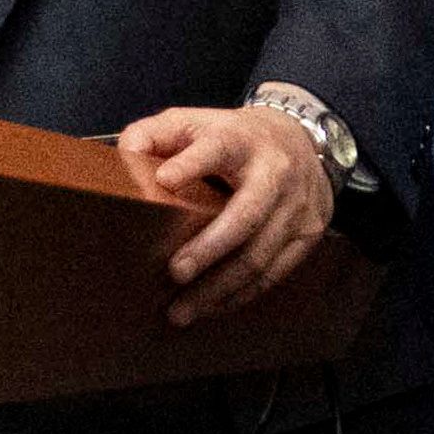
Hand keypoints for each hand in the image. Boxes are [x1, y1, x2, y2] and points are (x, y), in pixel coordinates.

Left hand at [118, 103, 334, 326]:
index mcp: (241, 139)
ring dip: (219, 288)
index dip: (191, 163)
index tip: (163, 179)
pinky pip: (274, 273)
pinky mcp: (308, 233)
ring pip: (259, 255)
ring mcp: (296, 206)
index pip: (218, 147)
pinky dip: (240, 295)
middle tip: (175, 272)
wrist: (302, 139)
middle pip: (246, 215)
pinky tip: (212, 306)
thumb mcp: (194, 122)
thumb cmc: (233, 138)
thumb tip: (125, 159)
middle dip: (210, 248)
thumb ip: (154, 135)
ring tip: (181, 311)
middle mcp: (274, 172)